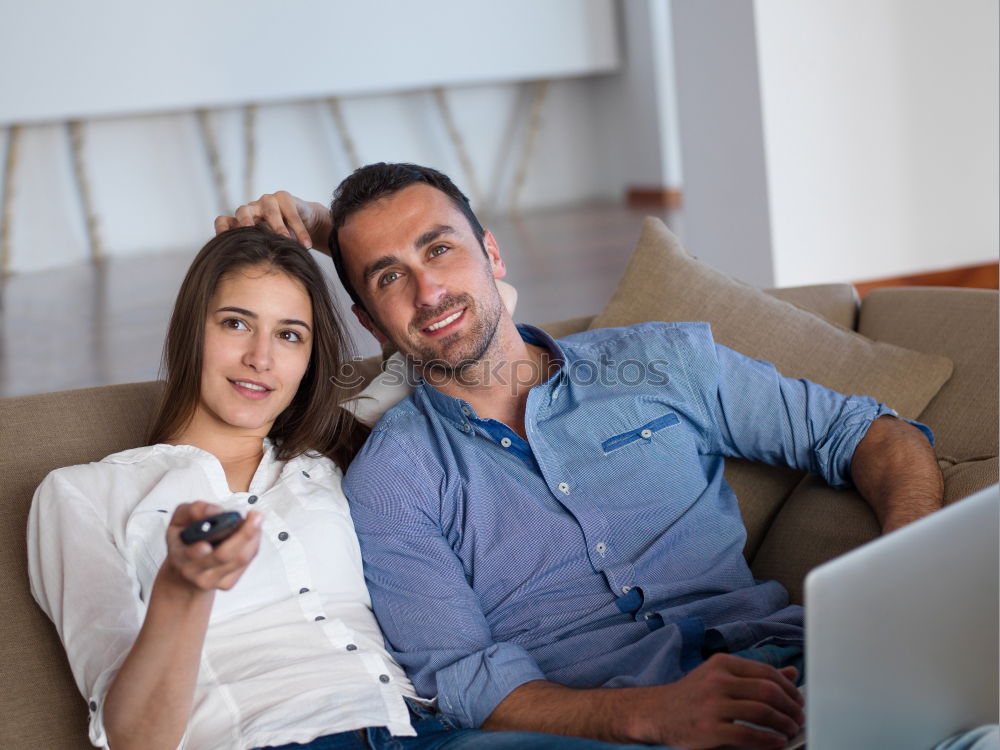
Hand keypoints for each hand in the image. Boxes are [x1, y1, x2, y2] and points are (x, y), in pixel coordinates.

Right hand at [165, 502, 261, 590]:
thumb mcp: (179, 521)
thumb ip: (193, 510)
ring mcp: (212, 579)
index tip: (213, 532)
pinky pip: (246, 562)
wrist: (185, 574)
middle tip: (255, 516)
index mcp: (179, 554)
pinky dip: (252, 544)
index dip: (201, 547)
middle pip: (223, 555)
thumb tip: (215, 510)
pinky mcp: (227, 584)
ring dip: (252, 537)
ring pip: (239, 558)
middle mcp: (194, 570)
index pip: (190, 553)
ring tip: (255, 520)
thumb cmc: (184, 543)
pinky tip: (251, 535)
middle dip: (243, 534)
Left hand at [214, 191, 330, 250]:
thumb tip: (248, 277)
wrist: (305, 222)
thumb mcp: (268, 245)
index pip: (224, 221)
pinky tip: (306, 244)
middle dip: (245, 221)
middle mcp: (251, 208)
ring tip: (287, 241)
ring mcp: (267, 200)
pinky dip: (300, 231)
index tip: (225, 244)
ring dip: (279, 227)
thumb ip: (257, 253)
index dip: (223, 230)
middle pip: (243, 211)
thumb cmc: (281, 239)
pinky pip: (292, 215)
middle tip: (250, 232)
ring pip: (270, 212)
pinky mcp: (284, 197)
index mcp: (240, 221)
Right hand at [635, 653, 804, 748]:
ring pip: (762, 712)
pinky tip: (778, 742)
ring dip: (784, 724)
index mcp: (722, 664)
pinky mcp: (710, 730)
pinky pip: (748, 735)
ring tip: (791, 731)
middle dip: (791, 707)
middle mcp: (717, 681)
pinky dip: (769, 740)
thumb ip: (754, 675)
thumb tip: (791, 674)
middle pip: (768, 691)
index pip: (766, 672)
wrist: (657, 713)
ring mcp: (712, 705)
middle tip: (799, 718)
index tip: (798, 700)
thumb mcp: (720, 677)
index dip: (789, 688)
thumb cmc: (691, 696)